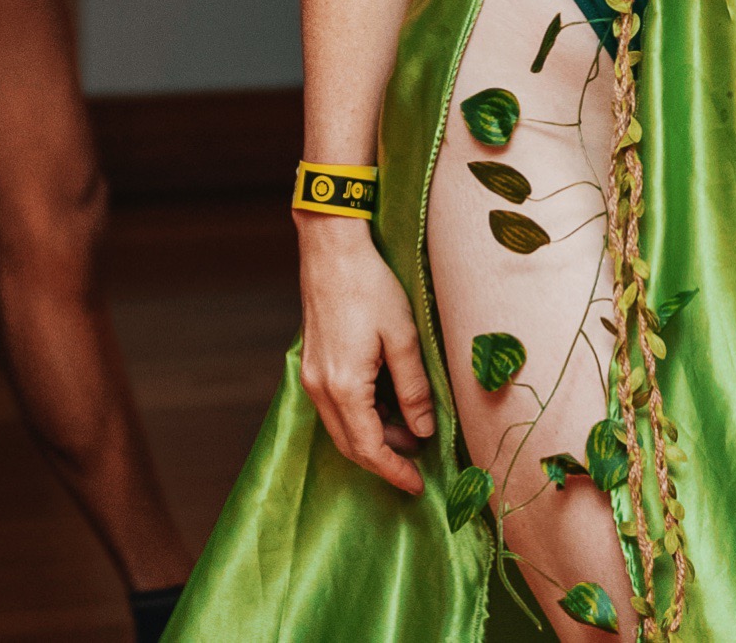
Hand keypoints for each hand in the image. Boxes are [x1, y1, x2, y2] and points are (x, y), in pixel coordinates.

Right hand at [294, 216, 432, 492]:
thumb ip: (414, 389)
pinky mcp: (313, 364)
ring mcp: (312, 376)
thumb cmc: (370, 286)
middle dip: (384, 461)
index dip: (394, 471)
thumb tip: (423, 431)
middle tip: (417, 466)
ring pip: (341, 428)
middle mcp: (320, 388)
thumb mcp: (403, 337)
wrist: (331, 249)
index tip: (417, 486)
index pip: (368, 448)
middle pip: (350, 445)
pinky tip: (386, 406)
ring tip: (409, 432)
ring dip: (373, 437)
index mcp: (343, 386)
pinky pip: (335, 407)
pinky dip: (360, 417)